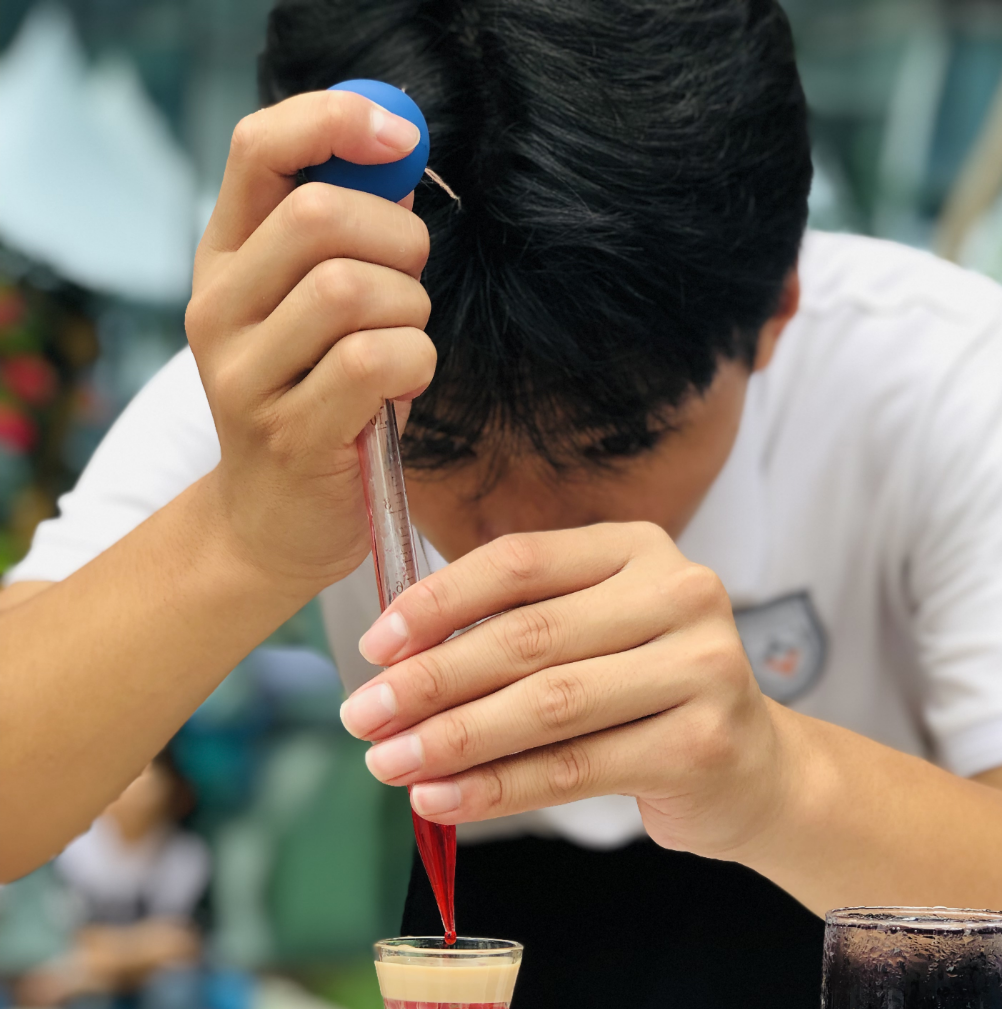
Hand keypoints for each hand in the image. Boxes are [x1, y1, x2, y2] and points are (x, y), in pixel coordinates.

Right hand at [186, 90, 435, 595]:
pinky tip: (401, 390)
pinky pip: (375, 362)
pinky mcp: (289, 434)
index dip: (335, 121)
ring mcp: (244, 376)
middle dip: (396, 240)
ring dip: (409, 312)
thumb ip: (344, 242)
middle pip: (317, 216)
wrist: (274, 524)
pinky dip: (414, 363)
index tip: (400, 135)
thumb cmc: (317, 405)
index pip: (259, 150)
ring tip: (403, 348)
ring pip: (350, 290)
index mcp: (224, 262)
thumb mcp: (315, 315)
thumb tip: (397, 164)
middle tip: (411, 284)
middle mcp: (218, 310)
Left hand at [340, 522, 797, 859]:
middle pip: (528, 637)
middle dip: (431, 681)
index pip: (519, 562)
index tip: (374, 647)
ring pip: (549, 706)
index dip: (437, 603)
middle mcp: (680, 594)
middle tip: (363, 716)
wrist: (753, 769)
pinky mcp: (701, 744)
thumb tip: (394, 667)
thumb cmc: (650, 696)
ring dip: (455, 740)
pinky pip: (575, 769)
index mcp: (639, 548)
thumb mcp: (596, 636)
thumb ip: (516, 633)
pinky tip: (443, 799)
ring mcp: (700, 668)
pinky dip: (498, 788)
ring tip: (391, 763)